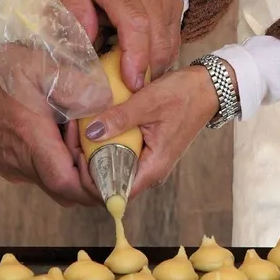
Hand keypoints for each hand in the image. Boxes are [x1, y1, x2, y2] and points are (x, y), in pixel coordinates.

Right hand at [0, 57, 96, 207]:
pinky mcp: (8, 162)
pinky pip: (40, 172)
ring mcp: (13, 166)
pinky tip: (62, 132)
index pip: (69, 186)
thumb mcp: (38, 65)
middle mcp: (22, 163)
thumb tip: (106, 99)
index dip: (96, 185)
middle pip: (66, 192)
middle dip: (92, 179)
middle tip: (105, 148)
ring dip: (74, 168)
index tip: (112, 165)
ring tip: (82, 134)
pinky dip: (58, 161)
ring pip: (54, 183)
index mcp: (31, 141)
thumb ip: (75, 82)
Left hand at [47, 0, 183, 90]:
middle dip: (149, 70)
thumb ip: (72, 6)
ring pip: (170, 37)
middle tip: (132, 95)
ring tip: (137, 84)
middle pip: (159, 36)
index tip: (131, 82)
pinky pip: (173, 31)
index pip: (136, 22)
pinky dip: (163, 51)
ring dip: (157, 64)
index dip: (136, 56)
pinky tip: (146, 64)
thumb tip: (88, 39)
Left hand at [80, 64, 221, 193]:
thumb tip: (90, 133)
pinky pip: (122, 157)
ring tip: (79, 136)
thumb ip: (119, 118)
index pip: (117, 193)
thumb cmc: (183, 94)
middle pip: (113, 184)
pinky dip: (106, 148)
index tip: (79, 161)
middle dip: (90, 170)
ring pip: (116, 170)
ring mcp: (149, 161)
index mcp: (154, 167)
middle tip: (73, 144)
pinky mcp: (147, 150)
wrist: (206, 87)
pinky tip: (94, 131)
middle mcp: (151, 171)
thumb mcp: (148, 101)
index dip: (95, 183)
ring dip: (96, 158)